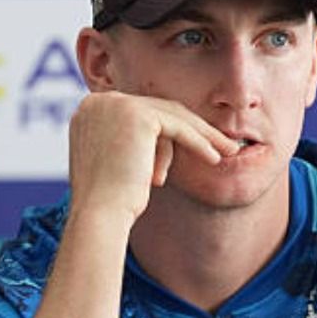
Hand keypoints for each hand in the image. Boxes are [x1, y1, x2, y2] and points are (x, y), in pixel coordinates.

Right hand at [66, 91, 238, 222]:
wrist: (98, 216)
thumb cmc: (108, 202)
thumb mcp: (115, 164)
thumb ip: (128, 143)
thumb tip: (158, 140)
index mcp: (90, 110)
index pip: (141, 113)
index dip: (171, 127)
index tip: (194, 142)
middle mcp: (99, 101)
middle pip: (158, 110)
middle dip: (192, 128)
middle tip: (218, 145)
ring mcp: (116, 104)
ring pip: (172, 116)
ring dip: (202, 134)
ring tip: (226, 151)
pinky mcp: (137, 115)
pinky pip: (178, 127)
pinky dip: (199, 143)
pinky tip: (215, 158)